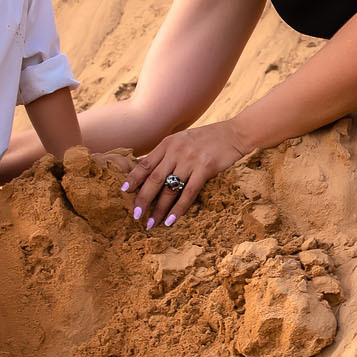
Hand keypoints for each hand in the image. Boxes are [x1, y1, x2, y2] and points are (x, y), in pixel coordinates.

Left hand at [123, 119, 248, 226]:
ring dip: (159, 209)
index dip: (133, 177)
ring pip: (169, 189)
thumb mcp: (183, 139)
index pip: (145, 163)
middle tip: (135, 215)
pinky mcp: (205, 169)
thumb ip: (167, 153)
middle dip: (143, 199)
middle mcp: (176, 151)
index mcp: (168, 143)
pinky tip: (171, 220)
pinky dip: (178, 209)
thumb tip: (147, 169)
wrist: (234, 134)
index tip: (123, 191)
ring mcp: (190, 160)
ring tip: (151, 223)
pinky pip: (188, 193)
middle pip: (154, 179)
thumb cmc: (207, 138)